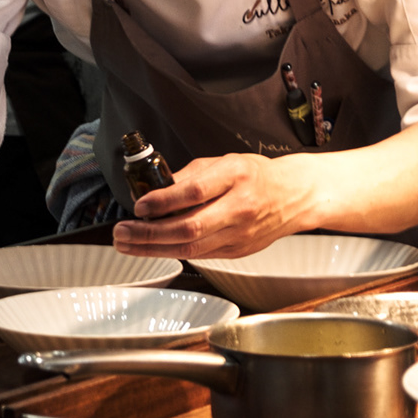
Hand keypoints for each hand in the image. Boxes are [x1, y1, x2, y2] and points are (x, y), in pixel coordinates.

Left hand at [110, 153, 317, 260]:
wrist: (295, 197)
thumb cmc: (257, 176)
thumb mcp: (224, 162)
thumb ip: (189, 176)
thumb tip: (153, 189)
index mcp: (236, 177)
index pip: (195, 193)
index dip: (163, 201)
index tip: (139, 205)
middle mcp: (240, 208)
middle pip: (189, 227)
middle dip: (149, 233)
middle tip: (123, 231)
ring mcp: (240, 234)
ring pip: (191, 248)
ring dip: (153, 248)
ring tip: (127, 243)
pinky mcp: (238, 251)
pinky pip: (199, 255)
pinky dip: (172, 252)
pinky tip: (152, 247)